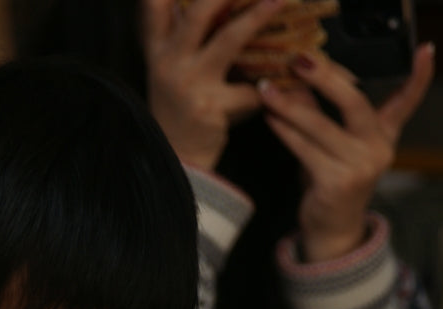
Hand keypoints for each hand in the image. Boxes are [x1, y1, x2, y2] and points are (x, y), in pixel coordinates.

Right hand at [141, 0, 287, 169]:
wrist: (178, 160)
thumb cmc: (181, 110)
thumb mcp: (170, 69)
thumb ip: (175, 34)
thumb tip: (184, 1)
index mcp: (158, 49)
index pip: (155, 7)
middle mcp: (169, 62)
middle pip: (198, 13)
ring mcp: (189, 83)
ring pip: (228, 40)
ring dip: (257, 17)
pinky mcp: (210, 107)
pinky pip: (249, 88)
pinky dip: (270, 85)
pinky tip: (287, 84)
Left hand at [257, 42, 435, 261]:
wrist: (333, 227)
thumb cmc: (332, 178)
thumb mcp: (332, 141)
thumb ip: (320, 111)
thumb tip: (296, 77)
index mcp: (384, 134)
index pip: (407, 101)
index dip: (419, 76)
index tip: (426, 49)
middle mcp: (378, 148)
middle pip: (355, 102)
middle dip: (325, 77)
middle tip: (300, 59)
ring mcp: (360, 166)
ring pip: (321, 126)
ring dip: (289, 105)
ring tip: (267, 89)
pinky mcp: (337, 183)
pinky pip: (305, 149)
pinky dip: (284, 131)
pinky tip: (269, 117)